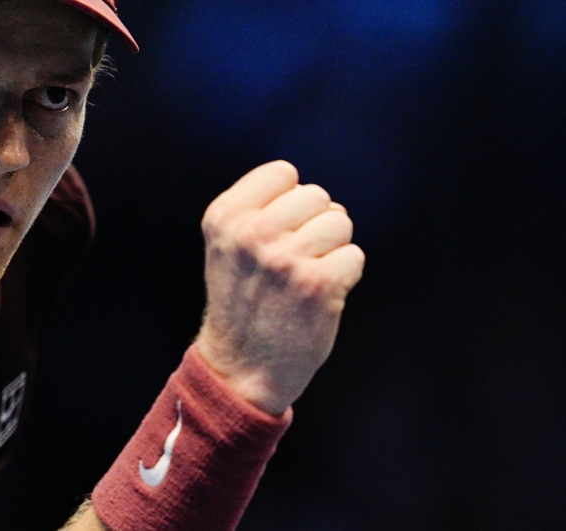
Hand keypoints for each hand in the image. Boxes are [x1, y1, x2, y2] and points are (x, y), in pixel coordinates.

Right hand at [194, 161, 364, 414]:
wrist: (240, 367)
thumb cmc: (241, 302)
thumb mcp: (227, 246)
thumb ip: (258, 210)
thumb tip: (317, 196)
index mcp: (224, 217)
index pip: (283, 173)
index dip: (289, 201)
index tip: (276, 233)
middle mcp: (252, 233)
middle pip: (317, 196)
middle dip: (314, 225)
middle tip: (292, 261)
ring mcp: (285, 258)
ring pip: (340, 222)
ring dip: (332, 249)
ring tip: (305, 277)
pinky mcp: (318, 284)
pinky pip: (354, 256)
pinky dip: (344, 276)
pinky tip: (320, 296)